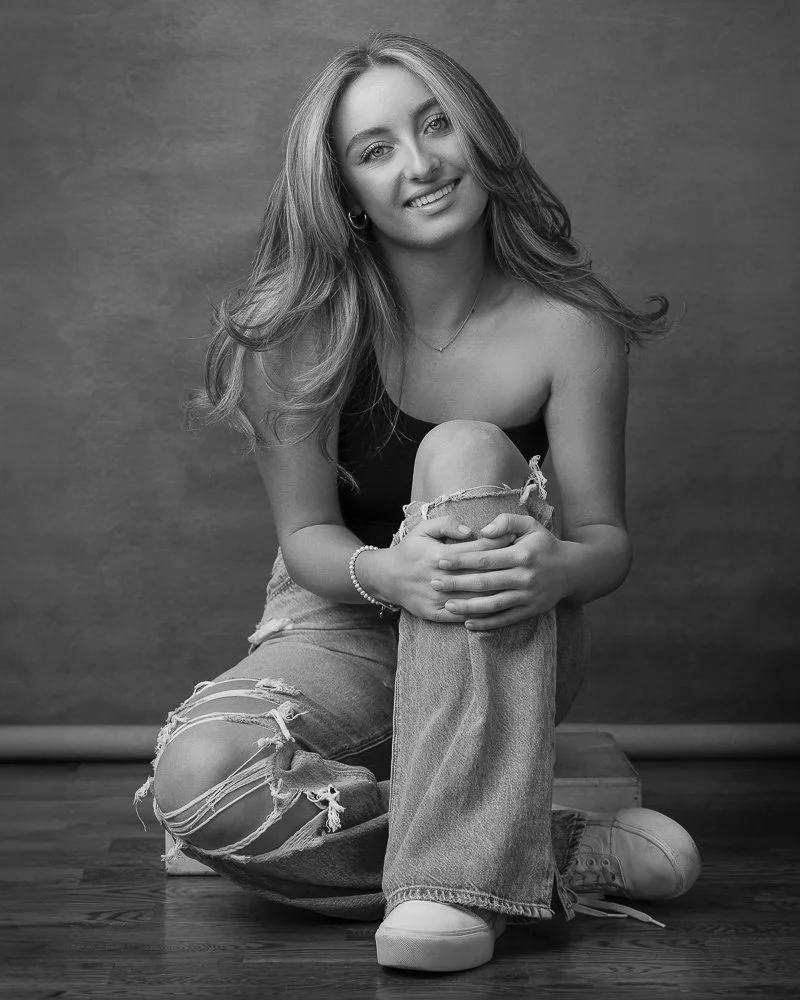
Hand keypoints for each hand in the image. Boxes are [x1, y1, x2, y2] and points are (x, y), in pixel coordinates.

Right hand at [381, 515, 515, 622]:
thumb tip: (470, 530)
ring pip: (474, 597)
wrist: (386, 578)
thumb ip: (446, 524)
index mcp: (439, 555)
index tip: (515, 537)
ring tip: (516, 582)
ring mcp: (438, 598)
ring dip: (497, 591)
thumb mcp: (423, 529)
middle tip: (524, 560)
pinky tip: (498, 606)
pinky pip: (463, 615)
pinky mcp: (435, 613)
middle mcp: (440, 578)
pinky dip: (481, 612)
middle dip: (503, 566)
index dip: (497, 543)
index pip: (476, 549)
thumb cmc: (410, 550)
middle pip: (480, 573)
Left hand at [429, 513, 570, 630]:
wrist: (573, 570)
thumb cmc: (544, 544)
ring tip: (447, 605)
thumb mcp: (530, 525)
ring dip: (468, 607)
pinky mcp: (530, 610)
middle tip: (435, 583)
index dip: (461, 560)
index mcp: (521, 554)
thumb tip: (483, 531)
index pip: (485, 558)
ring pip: (493, 604)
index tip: (441, 561)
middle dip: (457, 584)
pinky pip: (505, 619)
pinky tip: (468, 623)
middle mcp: (525, 576)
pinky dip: (486, 624)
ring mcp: (528, 596)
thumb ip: (506, 522)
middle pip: (485, 582)